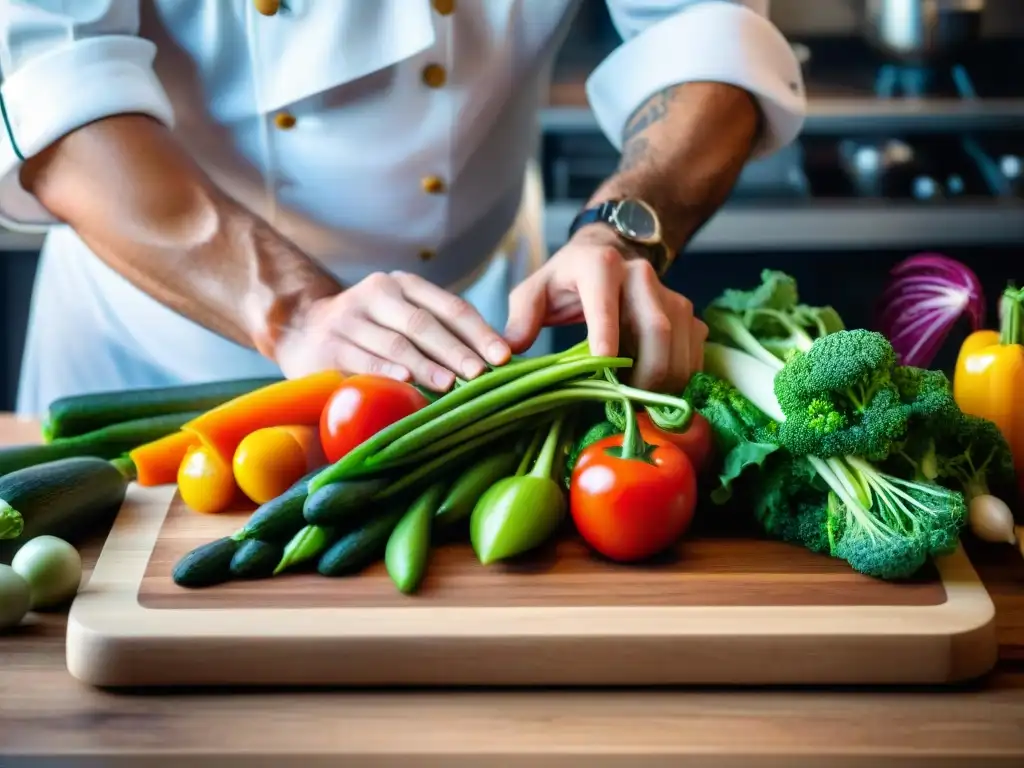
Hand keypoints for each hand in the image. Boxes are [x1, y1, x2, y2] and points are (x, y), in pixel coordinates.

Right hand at [274, 271, 511, 389]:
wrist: (302, 329)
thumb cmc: (371, 331)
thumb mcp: (402, 318)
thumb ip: (439, 331)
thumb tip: (492, 360)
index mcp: (405, 285)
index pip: (451, 307)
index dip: (479, 332)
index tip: (504, 357)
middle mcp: (378, 293)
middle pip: (425, 324)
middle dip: (456, 351)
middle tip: (481, 374)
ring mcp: (351, 318)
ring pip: (396, 342)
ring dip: (425, 365)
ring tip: (450, 384)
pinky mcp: (329, 344)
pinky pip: (362, 359)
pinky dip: (385, 371)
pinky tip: (405, 383)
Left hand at [504, 227, 707, 392]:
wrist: (608, 255)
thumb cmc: (566, 281)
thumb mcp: (535, 291)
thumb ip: (521, 317)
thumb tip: (508, 352)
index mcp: (601, 265)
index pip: (606, 301)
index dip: (606, 332)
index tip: (601, 362)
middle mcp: (641, 275)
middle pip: (656, 329)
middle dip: (644, 371)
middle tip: (623, 399)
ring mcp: (671, 294)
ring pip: (679, 342)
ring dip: (663, 379)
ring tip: (638, 400)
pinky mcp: (687, 315)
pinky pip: (693, 351)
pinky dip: (678, 377)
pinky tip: (656, 392)